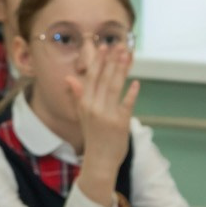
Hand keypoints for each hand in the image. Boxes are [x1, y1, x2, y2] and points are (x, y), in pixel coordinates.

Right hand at [66, 47, 137, 171]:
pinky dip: (131, 94)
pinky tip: (136, 83)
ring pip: (114, 88)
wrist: (99, 161)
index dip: (98, 61)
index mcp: (84, 104)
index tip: (103, 46)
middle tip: (118, 45)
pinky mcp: (120, 123)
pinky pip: (127, 105)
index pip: (91, 77)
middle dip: (111, 60)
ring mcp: (107, 115)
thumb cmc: (92, 137)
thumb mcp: (82, 115)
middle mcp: (94, 108)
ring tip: (127, 56)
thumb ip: (77, 96)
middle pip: (104, 79)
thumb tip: (69, 78)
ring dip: (121, 70)